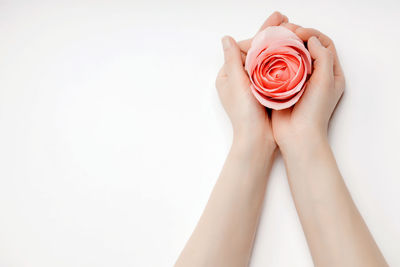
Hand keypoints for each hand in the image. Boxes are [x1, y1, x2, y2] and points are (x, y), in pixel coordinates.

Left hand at [215, 12, 287, 146]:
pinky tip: (292, 50)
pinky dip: (280, 61)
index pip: (243, 48)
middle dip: (269, 34)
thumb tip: (226, 38)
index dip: (259, 35)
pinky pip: (272, 72)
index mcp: (228, 75)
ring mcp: (251, 86)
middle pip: (255, 52)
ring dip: (277, 45)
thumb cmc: (244, 113)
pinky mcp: (263, 93)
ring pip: (264, 60)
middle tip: (283, 17)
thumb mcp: (237, 82)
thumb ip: (232, 59)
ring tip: (291, 29)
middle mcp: (238, 79)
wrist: (256, 139)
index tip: (275, 22)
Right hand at [271, 26, 344, 149]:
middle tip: (284, 33)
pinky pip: (280, 68)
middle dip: (297, 37)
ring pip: (293, 57)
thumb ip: (322, 57)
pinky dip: (275, 59)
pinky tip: (268, 55)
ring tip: (274, 41)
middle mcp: (316, 76)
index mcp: (331, 73)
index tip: (298, 32)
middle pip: (308, 48)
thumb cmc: (315, 112)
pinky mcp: (284, 87)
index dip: (312, 33)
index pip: (324, 44)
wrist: (298, 136)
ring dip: (285, 47)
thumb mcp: (326, 81)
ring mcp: (299, 81)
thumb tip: (310, 39)